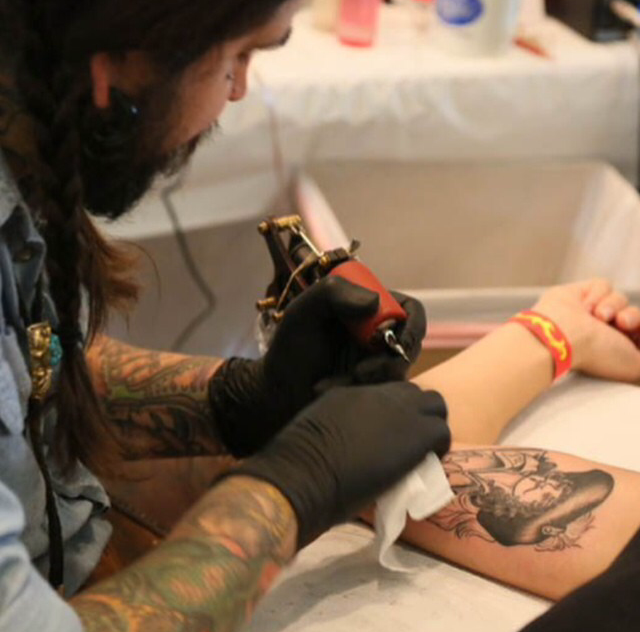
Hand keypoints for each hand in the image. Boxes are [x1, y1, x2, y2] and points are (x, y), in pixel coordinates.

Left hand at [209, 277, 426, 456]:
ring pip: (399, 373)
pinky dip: (357, 392)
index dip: (409, 326)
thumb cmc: (290, 348)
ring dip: (371, 380)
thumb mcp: (304, 311)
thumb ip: (334, 293)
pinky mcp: (373, 391)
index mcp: (369, 310)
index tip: (391, 341)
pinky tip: (330, 391)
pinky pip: (383, 394)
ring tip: (335, 383)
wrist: (275, 392)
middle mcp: (379, 336)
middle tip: (360, 372)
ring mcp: (378, 365)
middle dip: (388, 362)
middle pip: (411, 346)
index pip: (409, 310)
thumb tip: (374, 302)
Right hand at [229, 382, 450, 548]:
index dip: (391, 411)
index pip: (386, 392)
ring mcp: (399, 410)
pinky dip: (438, 447)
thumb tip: (352, 442)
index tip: (387, 433)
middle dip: (416, 412)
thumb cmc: (298, 462)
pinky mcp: (416, 433)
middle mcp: (378, 393)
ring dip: (430, 425)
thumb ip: (340, 426)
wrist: (304, 472)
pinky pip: (442, 433)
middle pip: (413, 392)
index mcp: (349, 391)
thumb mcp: (318, 429)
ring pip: (434, 405)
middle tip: (407, 441)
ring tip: (419, 451)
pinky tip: (425, 464)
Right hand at [532, 279, 639, 382]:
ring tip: (598, 316)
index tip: (634, 334)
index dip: (639, 330)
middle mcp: (601, 331)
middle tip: (621, 323)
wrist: (566, 336)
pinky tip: (585, 308)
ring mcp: (589, 312)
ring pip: (620, 299)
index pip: (637, 332)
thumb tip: (638, 337)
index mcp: (614, 349)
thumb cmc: (597, 354)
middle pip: (632, 314)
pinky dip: (598, 295)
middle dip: (630, 317)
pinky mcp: (578, 293)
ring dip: (613, 306)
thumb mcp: (635, 366)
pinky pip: (604, 285)